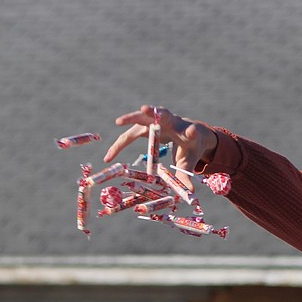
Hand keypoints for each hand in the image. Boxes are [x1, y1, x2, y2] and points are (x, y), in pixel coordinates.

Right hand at [104, 105, 218, 187]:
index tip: (192, 132)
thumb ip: (186, 175)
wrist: (189, 133)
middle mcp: (171, 122)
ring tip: (119, 121)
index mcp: (186, 132)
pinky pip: (131, 134)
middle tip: (145, 109)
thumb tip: (191, 193)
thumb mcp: (189, 161)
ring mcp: (156, 120)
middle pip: (163, 114)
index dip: (191, 133)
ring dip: (131, 119)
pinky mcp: (145, 125)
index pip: (191, 131)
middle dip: (154, 112)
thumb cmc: (190, 146)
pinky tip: (110, 156)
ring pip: (142, 119)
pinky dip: (122, 143)